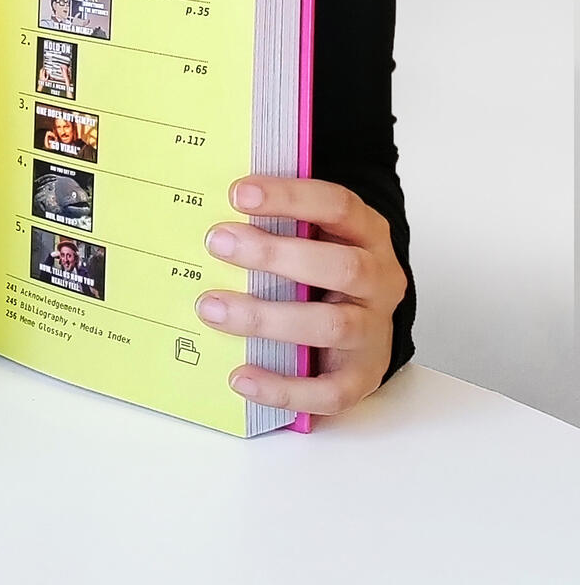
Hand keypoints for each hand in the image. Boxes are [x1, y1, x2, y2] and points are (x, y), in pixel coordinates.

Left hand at [193, 176, 407, 418]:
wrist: (364, 315)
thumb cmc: (322, 263)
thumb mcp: (310, 230)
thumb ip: (272, 217)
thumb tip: (203, 200)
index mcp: (367, 233)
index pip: (338, 206)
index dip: (291, 197)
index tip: (238, 193)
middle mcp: (379, 280)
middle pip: (341, 267)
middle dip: (274, 255)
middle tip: (218, 243)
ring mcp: (374, 331)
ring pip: (332, 326)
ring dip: (267, 318)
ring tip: (212, 308)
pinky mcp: (363, 377)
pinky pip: (330, 391)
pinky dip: (284, 387)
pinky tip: (241, 376)